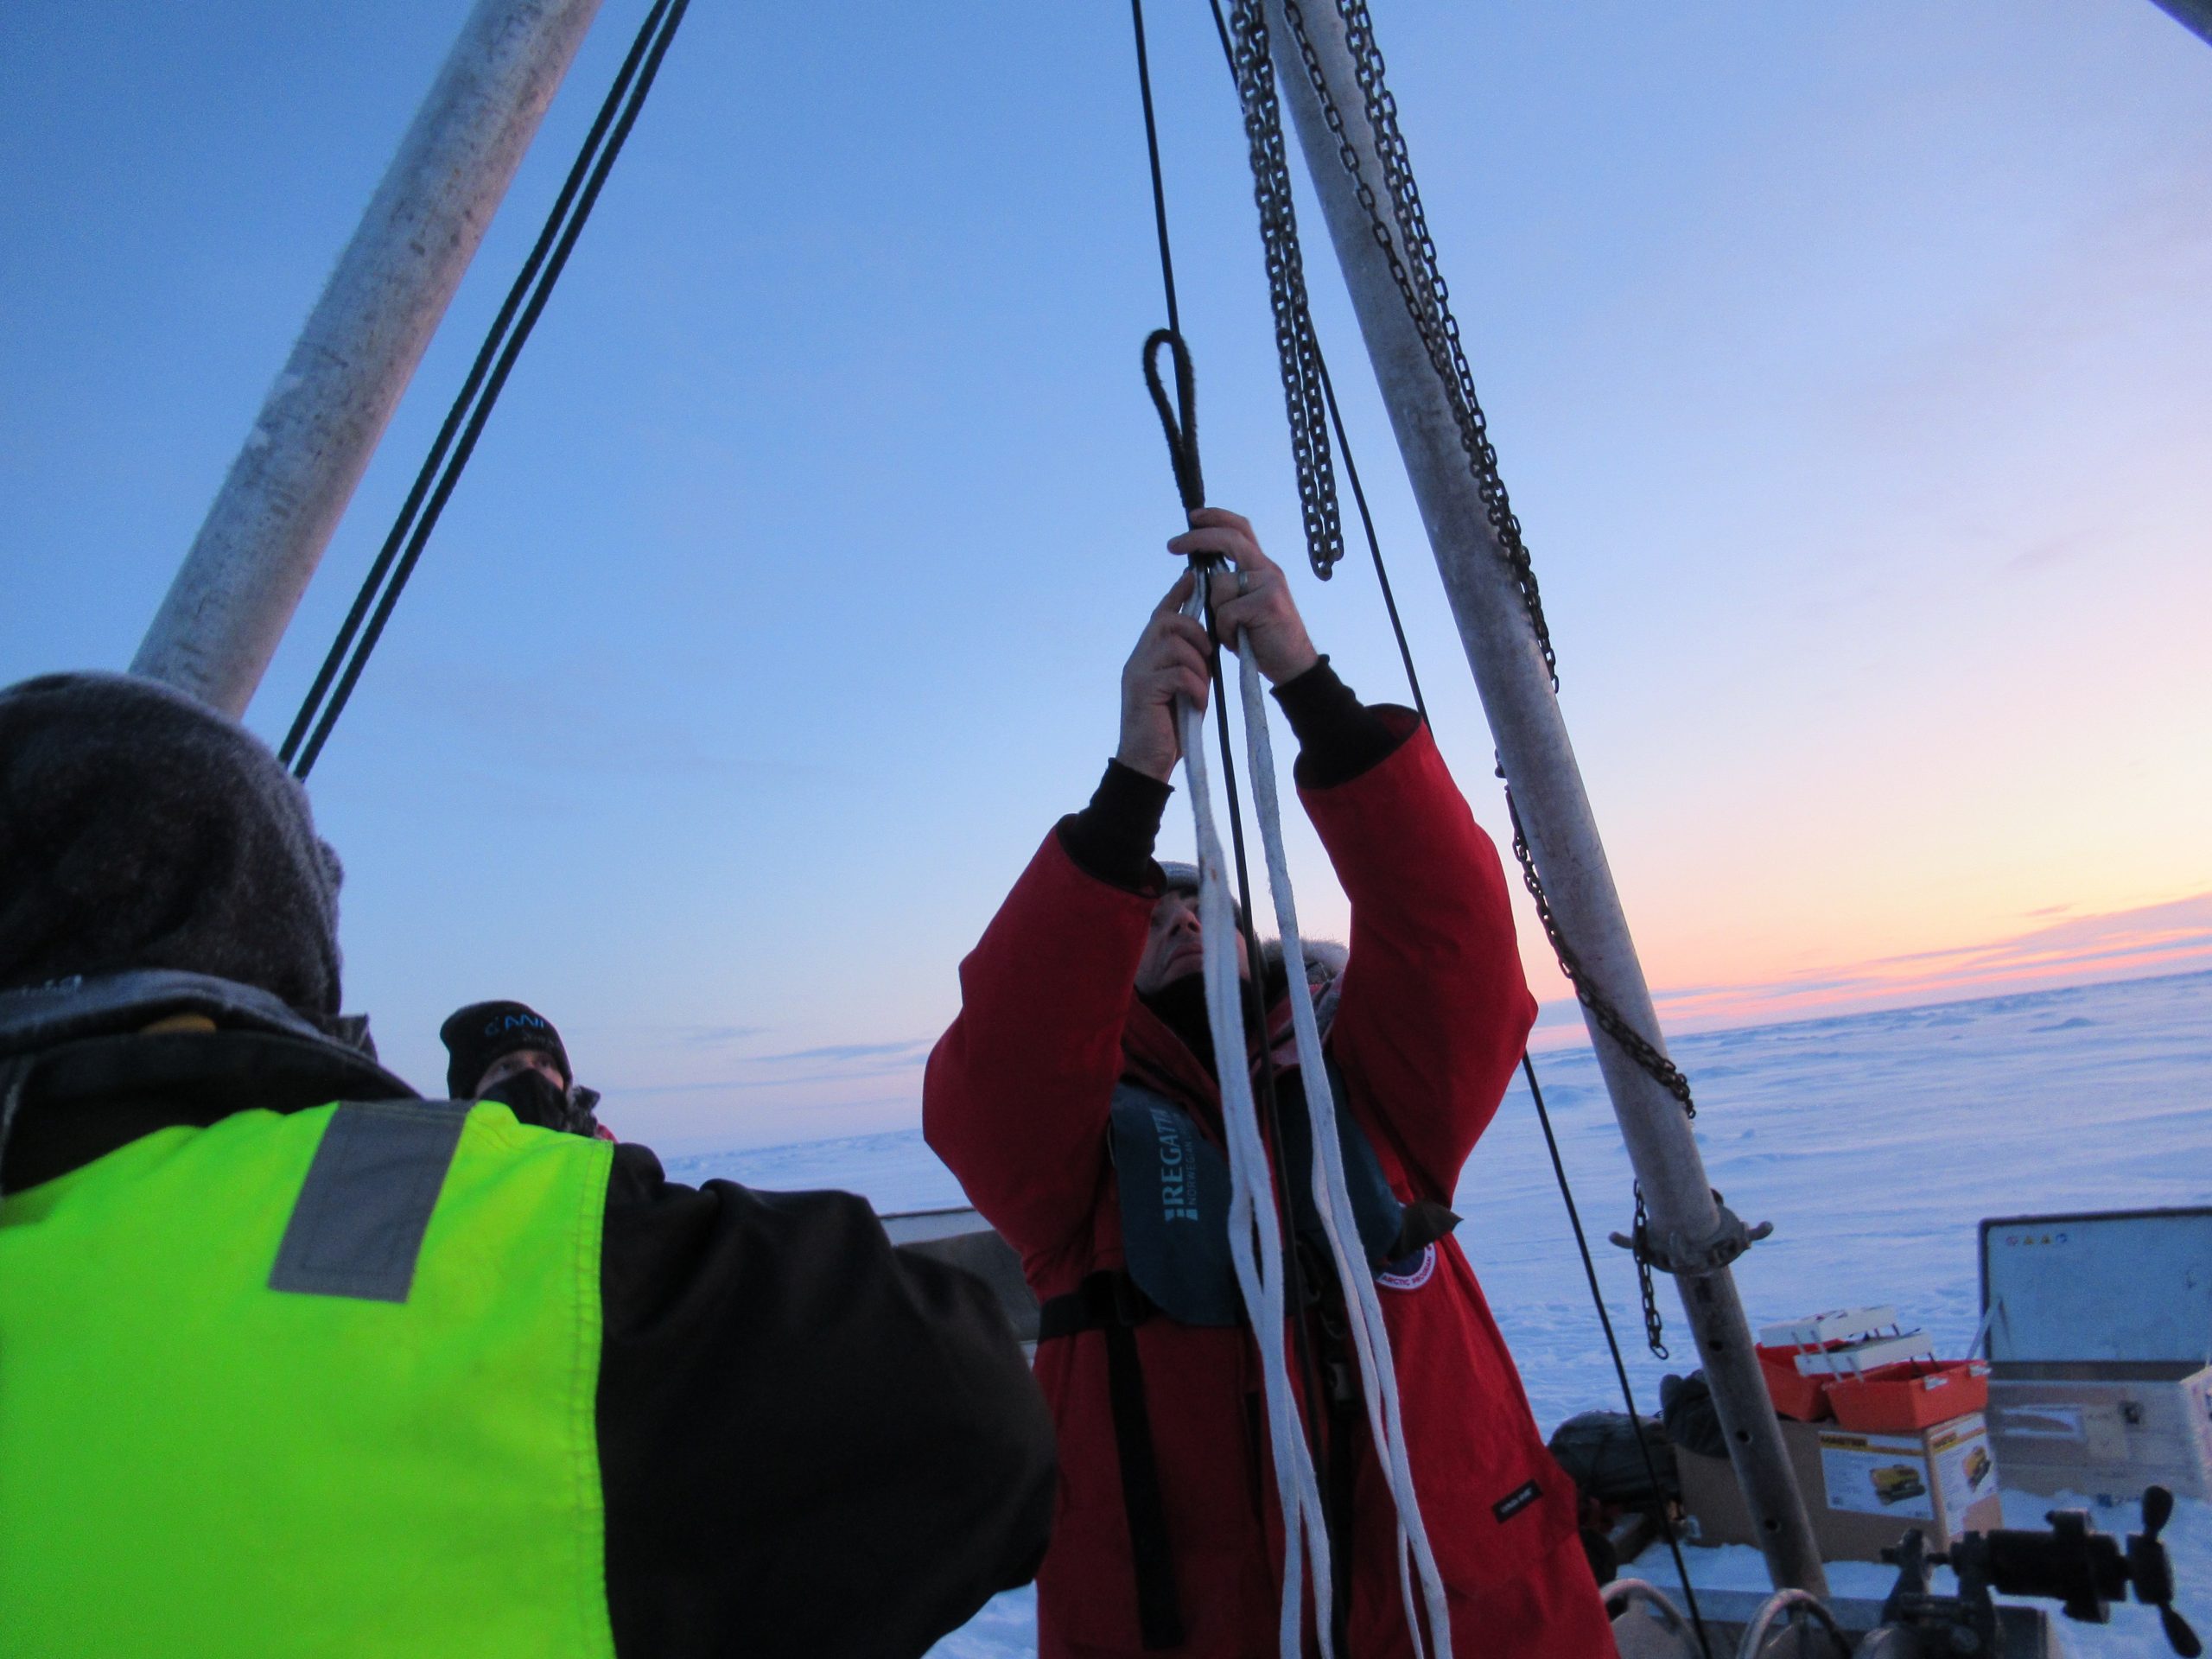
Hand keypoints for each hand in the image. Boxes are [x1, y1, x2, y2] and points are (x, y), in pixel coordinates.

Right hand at [1116, 571, 1212, 781]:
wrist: (1147, 762)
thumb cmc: (1168, 726)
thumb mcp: (1182, 687)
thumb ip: (1188, 663)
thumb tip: (1208, 641)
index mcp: (1146, 655)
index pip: (1161, 614)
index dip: (1177, 594)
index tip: (1192, 577)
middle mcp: (1138, 658)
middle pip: (1167, 621)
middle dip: (1196, 634)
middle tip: (1207, 659)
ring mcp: (1138, 673)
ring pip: (1176, 645)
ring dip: (1198, 666)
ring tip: (1200, 689)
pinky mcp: (1143, 690)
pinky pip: (1179, 673)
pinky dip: (1196, 688)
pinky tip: (1196, 704)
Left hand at [1168, 508, 1320, 685]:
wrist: (1293, 666)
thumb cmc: (1263, 639)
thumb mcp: (1244, 607)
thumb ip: (1228, 587)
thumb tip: (1195, 573)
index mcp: (1261, 568)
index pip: (1240, 529)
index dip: (1216, 517)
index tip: (1193, 517)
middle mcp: (1268, 570)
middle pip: (1229, 540)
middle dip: (1197, 539)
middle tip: (1172, 545)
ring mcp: (1270, 584)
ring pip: (1220, 585)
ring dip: (1218, 613)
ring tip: (1234, 632)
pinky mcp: (1267, 603)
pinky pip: (1227, 611)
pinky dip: (1226, 631)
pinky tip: (1240, 641)